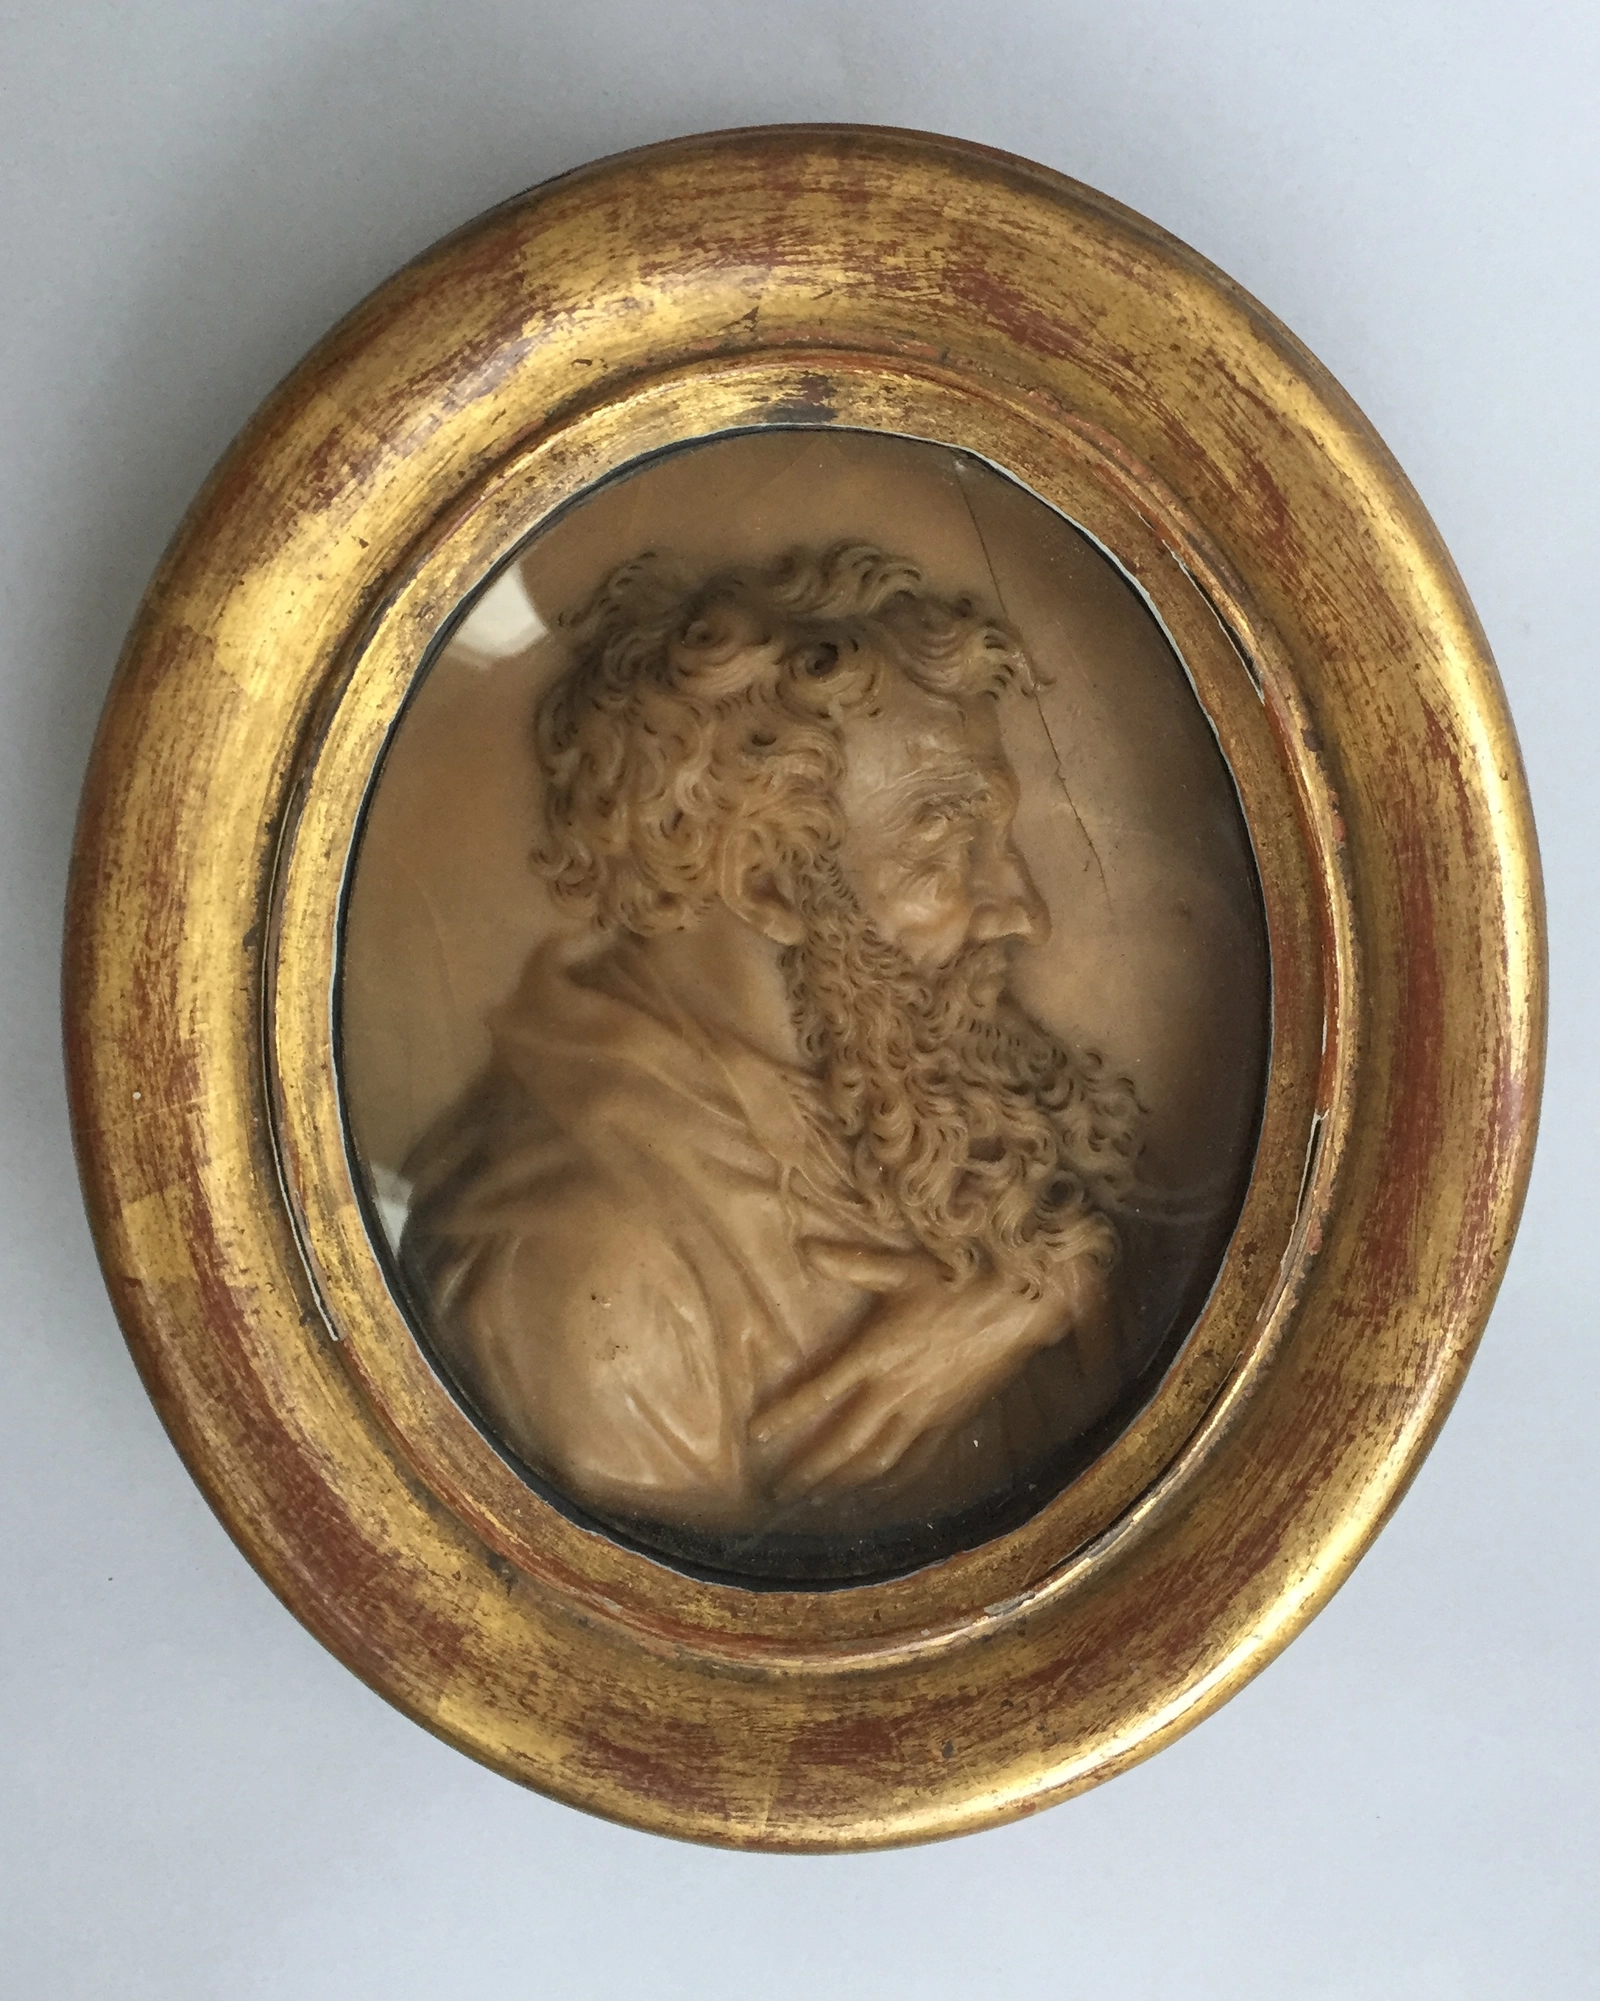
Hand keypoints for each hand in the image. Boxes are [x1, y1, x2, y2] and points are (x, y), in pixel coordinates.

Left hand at [750, 1241, 1110, 1497]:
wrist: (1023, 1305)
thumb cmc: (960, 1280)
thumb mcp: (903, 1268)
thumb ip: (853, 1263)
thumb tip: (806, 1248)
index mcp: (877, 1353)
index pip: (820, 1391)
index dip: (787, 1415)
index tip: (756, 1437)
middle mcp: (895, 1391)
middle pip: (842, 1441)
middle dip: (808, 1470)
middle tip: (778, 1492)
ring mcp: (925, 1412)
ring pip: (877, 1459)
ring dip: (843, 1482)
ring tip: (816, 1499)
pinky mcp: (951, 1421)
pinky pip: (916, 1461)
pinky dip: (891, 1481)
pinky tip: (876, 1491)